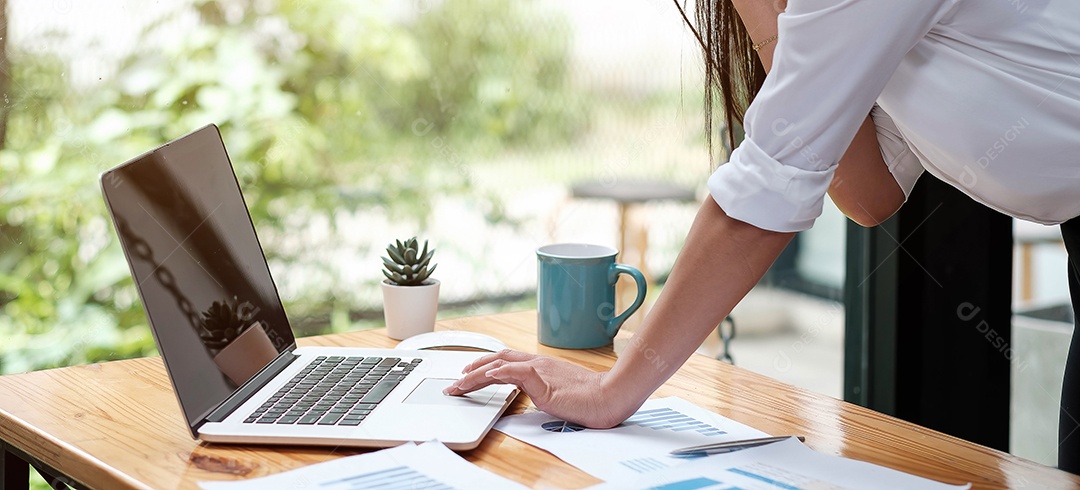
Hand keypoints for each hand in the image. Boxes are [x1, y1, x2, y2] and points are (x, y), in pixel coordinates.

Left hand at [443, 349, 628, 428]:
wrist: (608, 396)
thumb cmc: (589, 397)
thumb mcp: (558, 392)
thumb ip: (541, 389)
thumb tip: (529, 395)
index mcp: (541, 365)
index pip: (505, 360)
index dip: (484, 366)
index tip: (468, 374)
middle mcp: (537, 363)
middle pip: (497, 359)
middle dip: (472, 370)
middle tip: (455, 382)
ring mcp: (539, 370)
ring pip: (499, 366)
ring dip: (476, 375)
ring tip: (460, 384)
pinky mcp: (543, 381)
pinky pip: (516, 372)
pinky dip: (498, 373)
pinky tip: (486, 376)